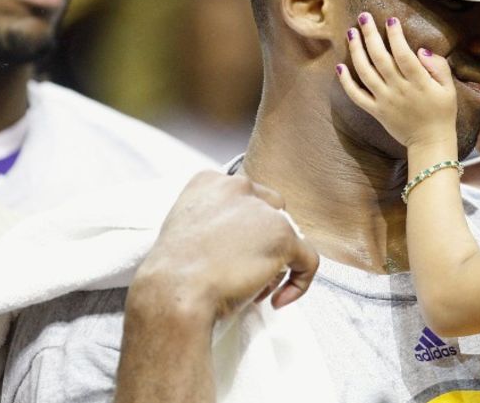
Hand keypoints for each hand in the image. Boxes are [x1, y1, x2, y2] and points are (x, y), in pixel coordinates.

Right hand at [130, 171, 319, 322]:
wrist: (174, 292)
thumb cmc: (172, 273)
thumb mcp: (186, 228)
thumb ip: (215, 221)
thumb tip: (244, 240)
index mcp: (209, 180)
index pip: (244, 199)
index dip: (244, 230)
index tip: (231, 254)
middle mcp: (239, 186)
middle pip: (271, 211)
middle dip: (263, 242)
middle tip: (243, 271)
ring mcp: (264, 211)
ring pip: (288, 236)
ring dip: (275, 263)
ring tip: (252, 289)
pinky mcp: (283, 237)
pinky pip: (308, 260)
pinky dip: (299, 282)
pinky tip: (277, 299)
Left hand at [337, 11, 456, 147]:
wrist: (430, 141)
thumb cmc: (442, 112)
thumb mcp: (449, 88)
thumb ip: (438, 67)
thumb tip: (421, 50)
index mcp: (419, 82)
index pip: (404, 54)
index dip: (396, 36)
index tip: (390, 21)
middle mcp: (399, 89)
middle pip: (380, 58)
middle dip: (370, 35)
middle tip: (363, 17)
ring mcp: (385, 100)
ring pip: (365, 73)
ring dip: (356, 51)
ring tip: (351, 33)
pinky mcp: (376, 111)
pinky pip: (357, 96)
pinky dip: (346, 82)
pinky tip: (340, 66)